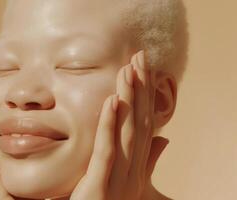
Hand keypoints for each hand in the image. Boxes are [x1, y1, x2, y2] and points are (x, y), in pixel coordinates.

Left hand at [70, 50, 168, 199]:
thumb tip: (164, 138)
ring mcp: (118, 180)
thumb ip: (145, 161)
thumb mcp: (124, 182)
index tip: (144, 69)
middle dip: (140, 88)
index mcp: (136, 168)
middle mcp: (132, 172)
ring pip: (127, 132)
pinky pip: (106, 151)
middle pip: (139, 122)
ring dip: (128, 99)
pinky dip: (110, 125)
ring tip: (128, 70)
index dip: (146, 95)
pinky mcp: (99, 188)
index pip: (145, 124)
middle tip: (140, 56)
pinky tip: (111, 101)